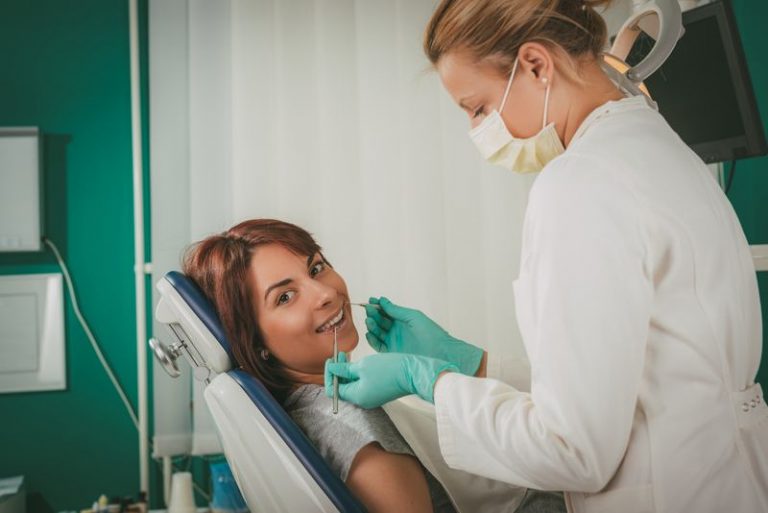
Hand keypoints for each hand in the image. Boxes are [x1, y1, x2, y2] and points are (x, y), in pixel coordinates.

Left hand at [325, 352, 457, 408]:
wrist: (412, 373)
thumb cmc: (389, 369)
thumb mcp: (362, 366)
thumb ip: (344, 369)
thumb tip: (332, 369)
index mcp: (356, 396)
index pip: (333, 389)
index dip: (329, 374)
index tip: (330, 360)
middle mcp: (362, 400)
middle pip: (342, 387)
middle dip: (338, 371)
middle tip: (339, 356)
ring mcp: (371, 397)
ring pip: (352, 385)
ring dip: (347, 371)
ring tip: (349, 357)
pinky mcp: (378, 392)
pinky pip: (362, 384)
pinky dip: (357, 374)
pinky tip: (360, 364)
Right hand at [364, 296, 483, 375]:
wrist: (440, 352)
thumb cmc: (431, 333)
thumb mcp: (413, 317)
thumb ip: (396, 310)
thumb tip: (382, 301)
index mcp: (403, 320)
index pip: (386, 311)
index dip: (378, 305)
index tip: (371, 299)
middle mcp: (397, 331)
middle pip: (380, 321)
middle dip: (373, 314)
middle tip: (368, 310)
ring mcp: (394, 342)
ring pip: (378, 333)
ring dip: (372, 326)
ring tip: (369, 320)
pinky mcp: (392, 353)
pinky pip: (378, 346)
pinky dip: (372, 340)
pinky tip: (370, 334)